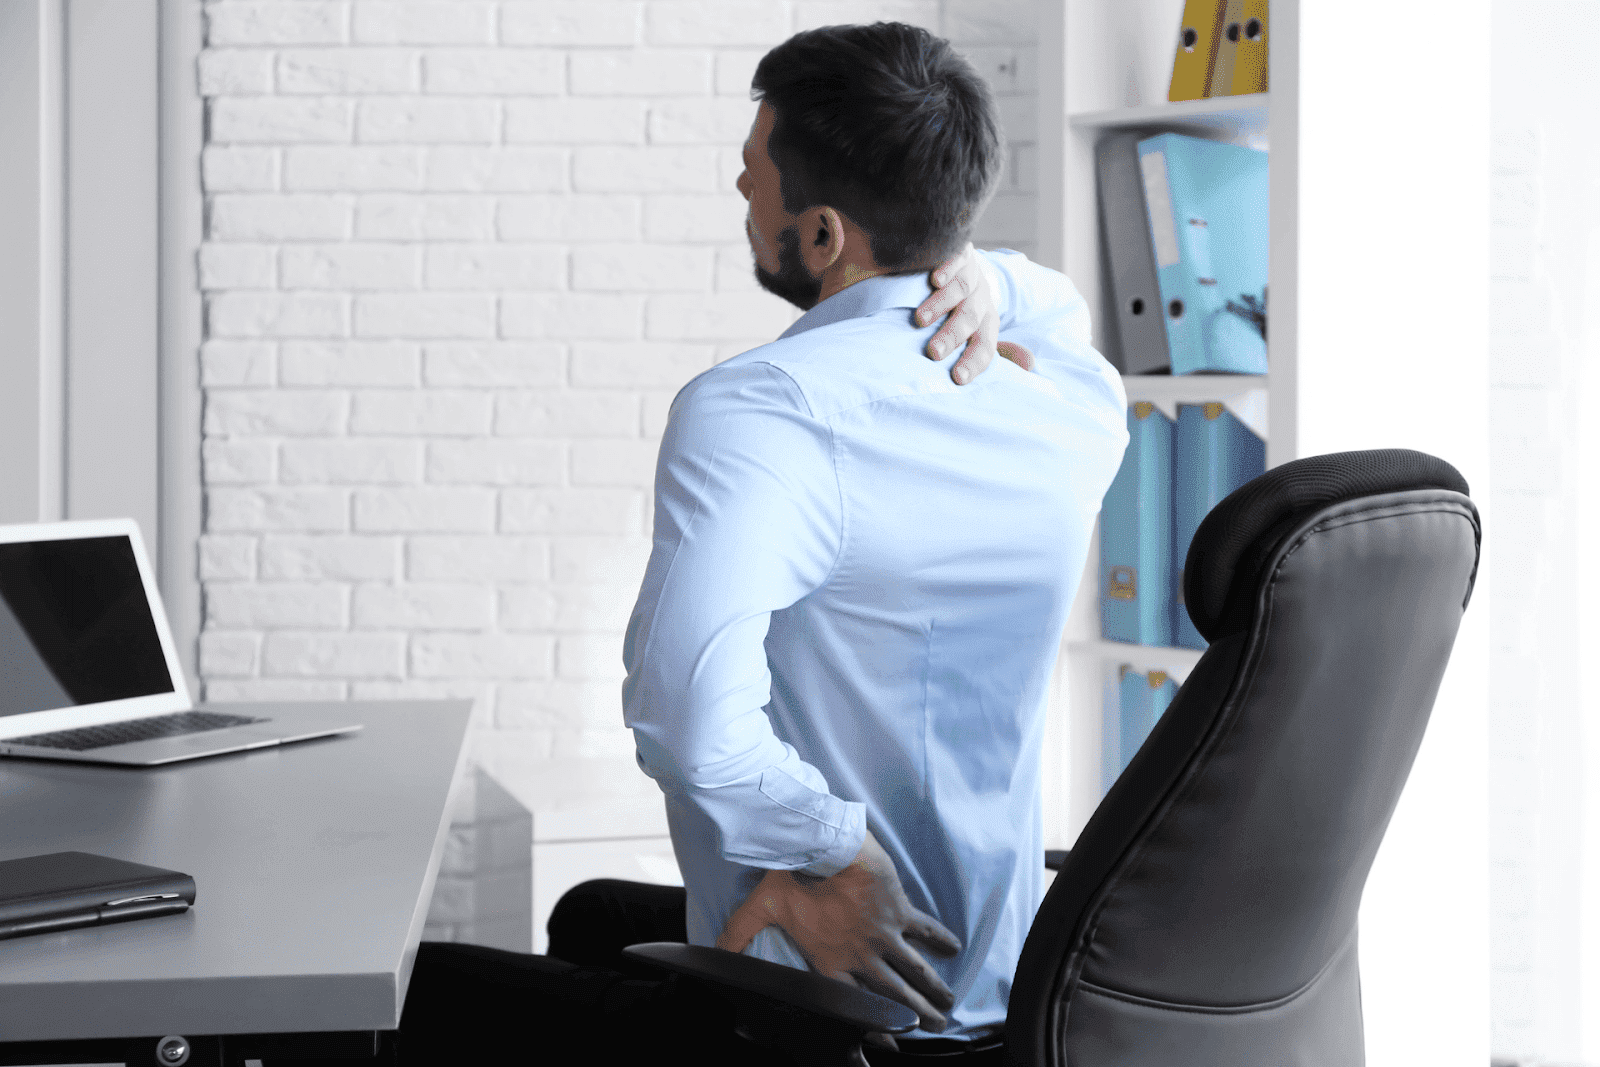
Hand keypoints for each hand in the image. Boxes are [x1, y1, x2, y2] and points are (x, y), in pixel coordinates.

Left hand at [715, 831, 962, 1033]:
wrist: (823, 845)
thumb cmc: (790, 875)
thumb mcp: (759, 906)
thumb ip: (738, 933)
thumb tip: (714, 951)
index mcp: (829, 959)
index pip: (852, 1003)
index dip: (872, 1024)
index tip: (889, 1039)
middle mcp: (860, 954)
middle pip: (892, 994)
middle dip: (915, 1014)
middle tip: (934, 1027)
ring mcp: (882, 934)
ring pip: (913, 970)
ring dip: (932, 989)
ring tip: (948, 1006)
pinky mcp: (898, 910)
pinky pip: (924, 929)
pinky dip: (939, 939)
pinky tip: (954, 948)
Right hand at [915, 243, 1036, 384]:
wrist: (960, 262)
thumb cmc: (962, 304)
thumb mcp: (980, 326)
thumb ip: (995, 349)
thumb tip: (1031, 365)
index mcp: (986, 319)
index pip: (985, 343)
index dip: (974, 361)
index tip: (958, 378)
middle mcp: (980, 297)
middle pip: (970, 318)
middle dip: (952, 336)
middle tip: (934, 353)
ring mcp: (970, 272)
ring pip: (961, 289)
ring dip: (941, 305)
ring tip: (921, 320)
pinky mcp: (959, 251)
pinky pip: (955, 258)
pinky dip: (947, 268)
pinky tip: (935, 279)